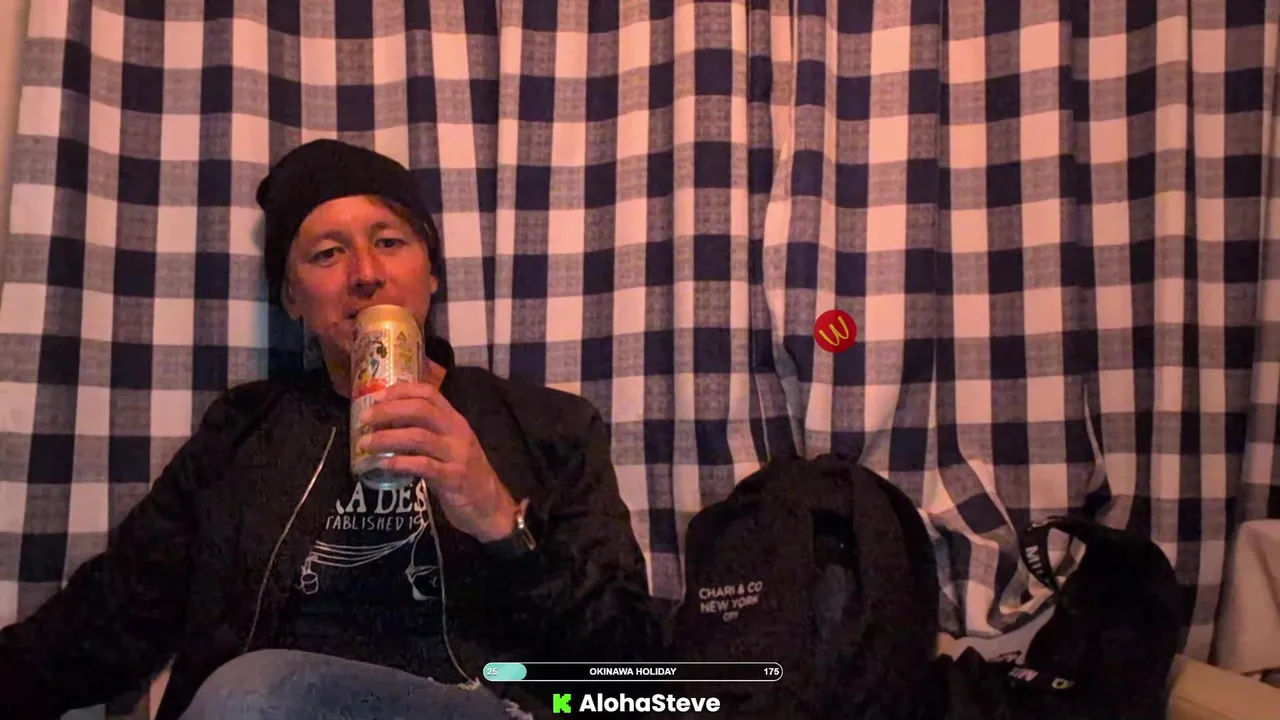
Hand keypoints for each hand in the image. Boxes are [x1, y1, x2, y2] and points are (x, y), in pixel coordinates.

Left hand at [357, 381, 518, 541]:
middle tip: (364, 419)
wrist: (490, 506)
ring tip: (365, 444)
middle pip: (421, 410)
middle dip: (388, 411)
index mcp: (455, 421)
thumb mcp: (450, 446)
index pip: (429, 393)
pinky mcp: (453, 478)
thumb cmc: (465, 474)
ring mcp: (457, 455)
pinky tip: (382, 465)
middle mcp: (457, 432)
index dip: (401, 391)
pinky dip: (399, 463)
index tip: (377, 396)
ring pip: (418, 437)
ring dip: (387, 438)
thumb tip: (387, 424)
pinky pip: (423, 466)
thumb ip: (427, 433)